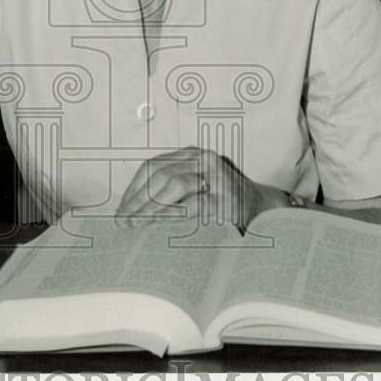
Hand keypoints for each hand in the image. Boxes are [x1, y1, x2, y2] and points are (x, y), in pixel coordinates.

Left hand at [115, 146, 262, 229]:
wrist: (259, 208)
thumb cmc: (220, 201)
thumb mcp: (193, 188)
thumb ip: (168, 189)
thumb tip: (130, 208)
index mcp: (190, 155)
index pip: (152, 167)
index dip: (133, 189)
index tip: (120, 210)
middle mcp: (203, 159)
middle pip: (160, 175)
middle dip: (137, 200)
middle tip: (122, 222)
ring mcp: (216, 176)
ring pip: (174, 185)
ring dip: (151, 206)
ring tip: (136, 224)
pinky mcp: (226, 197)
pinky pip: (193, 204)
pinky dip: (173, 214)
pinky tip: (159, 226)